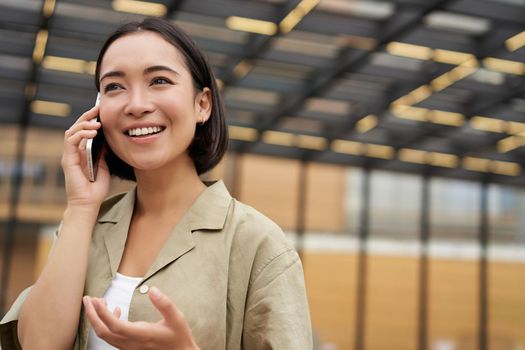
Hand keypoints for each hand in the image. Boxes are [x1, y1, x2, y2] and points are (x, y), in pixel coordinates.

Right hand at [61, 105, 110, 207]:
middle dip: (87, 116)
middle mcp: (74, 151)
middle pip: (76, 127)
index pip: (84, 130)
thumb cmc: (97, 187)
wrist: (89, 203)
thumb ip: (103, 152)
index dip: (91, 119)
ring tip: (97, 122)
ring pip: (71, 131)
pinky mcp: (68, 160)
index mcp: (83, 151)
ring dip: (84, 124)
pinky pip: (71, 141)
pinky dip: (81, 134)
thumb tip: (108, 138)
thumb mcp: (105, 165)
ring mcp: (70, 155)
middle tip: (98, 108)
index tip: (102, 111)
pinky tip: (92, 132)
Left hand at [83, 287, 198, 349]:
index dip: (102, 313)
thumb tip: (152, 290)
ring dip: (97, 319)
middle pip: (103, 332)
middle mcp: (131, 343)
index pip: (115, 325)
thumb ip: (164, 303)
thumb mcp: (176, 317)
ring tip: (97, 302)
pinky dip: (107, 323)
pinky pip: (112, 336)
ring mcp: (129, 347)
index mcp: (142, 335)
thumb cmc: (178, 336)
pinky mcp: (129, 346)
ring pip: (105, 335)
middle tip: (87, 299)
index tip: (96, 300)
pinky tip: (115, 310)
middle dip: (92, 315)